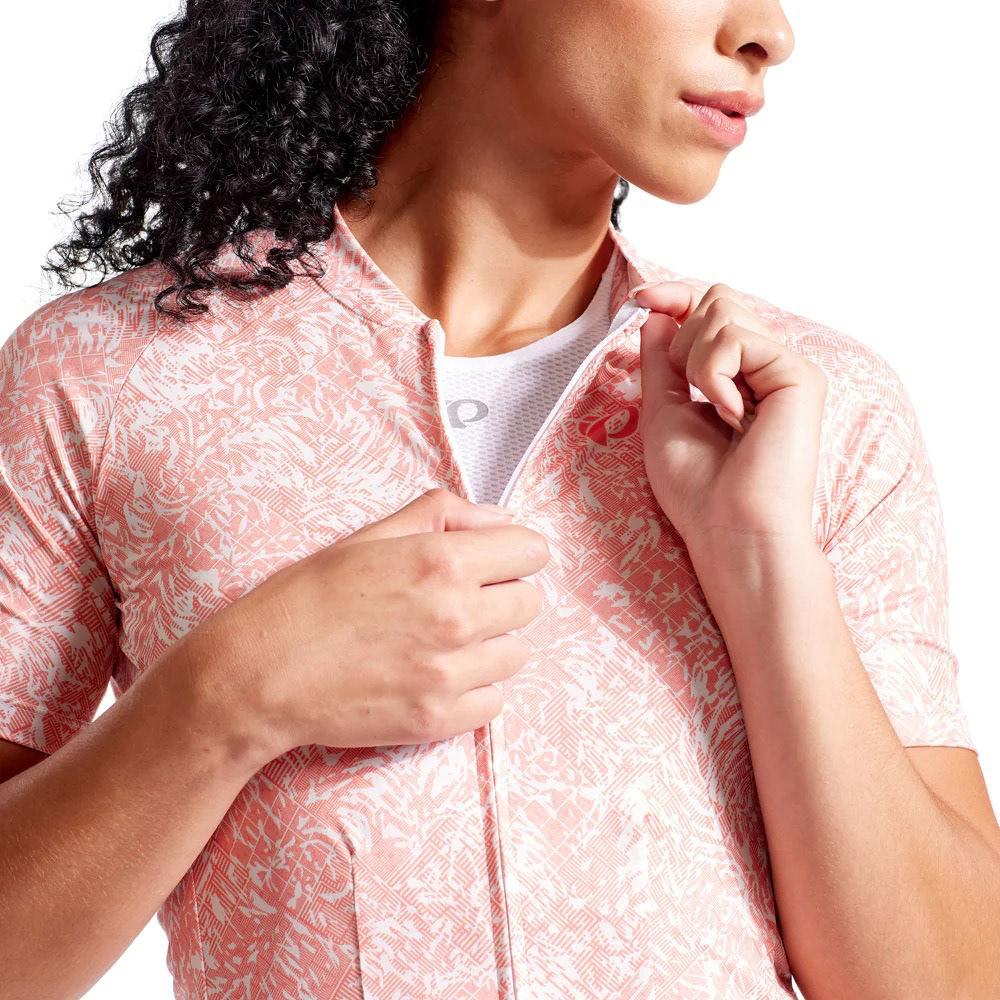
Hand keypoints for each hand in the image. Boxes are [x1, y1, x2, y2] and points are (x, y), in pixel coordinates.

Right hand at [188, 488, 549, 759]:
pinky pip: (495, 701)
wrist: (258, 674)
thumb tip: (500, 520)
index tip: (495, 562)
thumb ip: (443, 516)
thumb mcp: (368, 536)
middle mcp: (457, 616)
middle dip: (502, 596)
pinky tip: (435, 677)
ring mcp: (450, 674)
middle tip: (459, 602)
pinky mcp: (439, 720)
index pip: (532, 551)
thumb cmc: (305, 600)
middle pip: (530, 603)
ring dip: (490, 645)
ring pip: (516, 653)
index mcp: (443, 561)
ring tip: (442, 643)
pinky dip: (474, 690)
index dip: (513, 553)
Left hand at [635, 281, 826, 552]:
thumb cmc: (699, 489)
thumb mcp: (663, 412)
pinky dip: (715, 375)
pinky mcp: (799, 374)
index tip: (641, 297)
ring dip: (696, 360)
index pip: (711, 310)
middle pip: (718, 301)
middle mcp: (767, 367)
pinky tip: (732, 415)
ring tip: (714, 410)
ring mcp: (786, 368)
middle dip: (683, 340)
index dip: (676, 295)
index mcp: (740, 376)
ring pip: (724, 311)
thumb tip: (657, 311)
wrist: (730, 530)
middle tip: (690, 392)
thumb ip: (661, 360)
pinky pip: (737, 339)